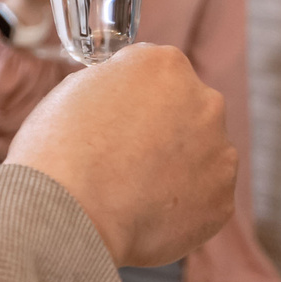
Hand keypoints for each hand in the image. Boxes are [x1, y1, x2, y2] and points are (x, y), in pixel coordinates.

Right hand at [7, 44, 236, 267]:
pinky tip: (143, 211)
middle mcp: (205, 101)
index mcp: (165, 66)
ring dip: (174, 166)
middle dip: (162, 129)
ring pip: (200, 155)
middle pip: (187, 110)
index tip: (113, 117)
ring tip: (130, 190)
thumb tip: (126, 95)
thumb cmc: (59, 151)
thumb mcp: (75, 89)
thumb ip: (115, 83)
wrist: (68, 215)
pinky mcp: (222, 200)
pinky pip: (202, 197)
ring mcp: (220, 152)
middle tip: (121, 156)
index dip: (131, 96)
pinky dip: (178, 205)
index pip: (156, 71)